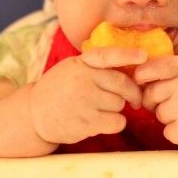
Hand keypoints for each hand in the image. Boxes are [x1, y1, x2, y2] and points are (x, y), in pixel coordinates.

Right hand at [29, 47, 146, 144]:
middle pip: (122, 84)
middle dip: (133, 93)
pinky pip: (117, 122)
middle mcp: (83, 79)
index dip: (127, 55)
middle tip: (135, 100)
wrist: (34, 114)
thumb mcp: (72, 68)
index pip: (107, 55)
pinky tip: (103, 122)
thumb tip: (131, 66)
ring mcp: (84, 101)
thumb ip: (96, 66)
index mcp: (81, 63)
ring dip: (118, 109)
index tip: (143, 55)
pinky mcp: (86, 122)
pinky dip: (116, 123)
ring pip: (120, 104)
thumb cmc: (60, 89)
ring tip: (102, 109)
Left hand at [135, 57, 177, 146]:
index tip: (140, 80)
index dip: (141, 75)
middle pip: (150, 95)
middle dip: (156, 99)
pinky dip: (176, 131)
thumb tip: (139, 74)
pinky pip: (167, 131)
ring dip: (169, 115)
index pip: (150, 70)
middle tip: (175, 99)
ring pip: (159, 114)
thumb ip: (173, 67)